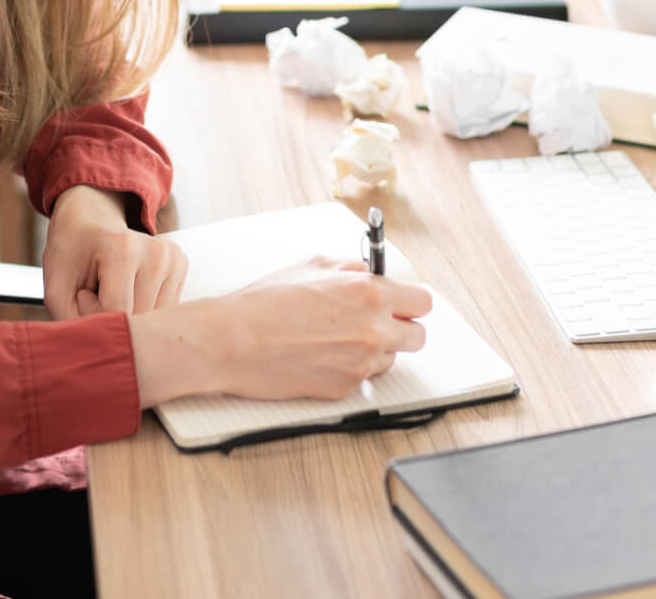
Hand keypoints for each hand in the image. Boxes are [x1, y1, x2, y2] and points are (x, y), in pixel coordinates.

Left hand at [41, 185, 186, 319]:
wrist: (90, 219)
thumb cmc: (71, 254)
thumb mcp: (56, 289)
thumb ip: (74, 325)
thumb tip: (103, 357)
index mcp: (122, 249)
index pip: (118, 313)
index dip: (95, 315)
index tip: (83, 295)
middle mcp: (156, 252)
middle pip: (140, 318)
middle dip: (114, 319)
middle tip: (96, 294)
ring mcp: (172, 258)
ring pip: (155, 319)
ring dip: (131, 316)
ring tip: (113, 291)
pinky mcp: (181, 264)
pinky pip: (164, 310)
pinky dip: (144, 309)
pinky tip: (130, 290)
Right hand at [209, 257, 432, 400]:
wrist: (233, 341)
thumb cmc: (265, 303)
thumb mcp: (312, 266)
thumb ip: (352, 269)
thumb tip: (371, 273)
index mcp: (369, 294)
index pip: (423, 302)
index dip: (410, 302)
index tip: (402, 303)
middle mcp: (372, 331)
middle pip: (418, 337)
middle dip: (401, 328)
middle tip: (378, 322)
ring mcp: (361, 364)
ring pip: (392, 359)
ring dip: (375, 349)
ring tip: (338, 338)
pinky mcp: (345, 390)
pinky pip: (364, 378)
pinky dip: (350, 368)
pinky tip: (323, 355)